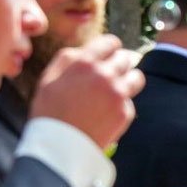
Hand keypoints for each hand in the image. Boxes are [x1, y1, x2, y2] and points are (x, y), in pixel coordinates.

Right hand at [26, 34, 141, 148]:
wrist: (58, 144)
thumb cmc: (50, 110)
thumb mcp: (50, 76)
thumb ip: (70, 58)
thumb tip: (88, 49)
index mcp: (83, 62)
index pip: (110, 42)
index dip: (110, 47)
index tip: (110, 53)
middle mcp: (104, 74)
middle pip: (125, 58)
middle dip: (119, 63)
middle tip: (110, 73)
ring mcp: (118, 93)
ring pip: (136, 77)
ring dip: (129, 79)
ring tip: (116, 88)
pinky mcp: (125, 111)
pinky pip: (130, 101)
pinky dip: (122, 104)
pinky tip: (106, 112)